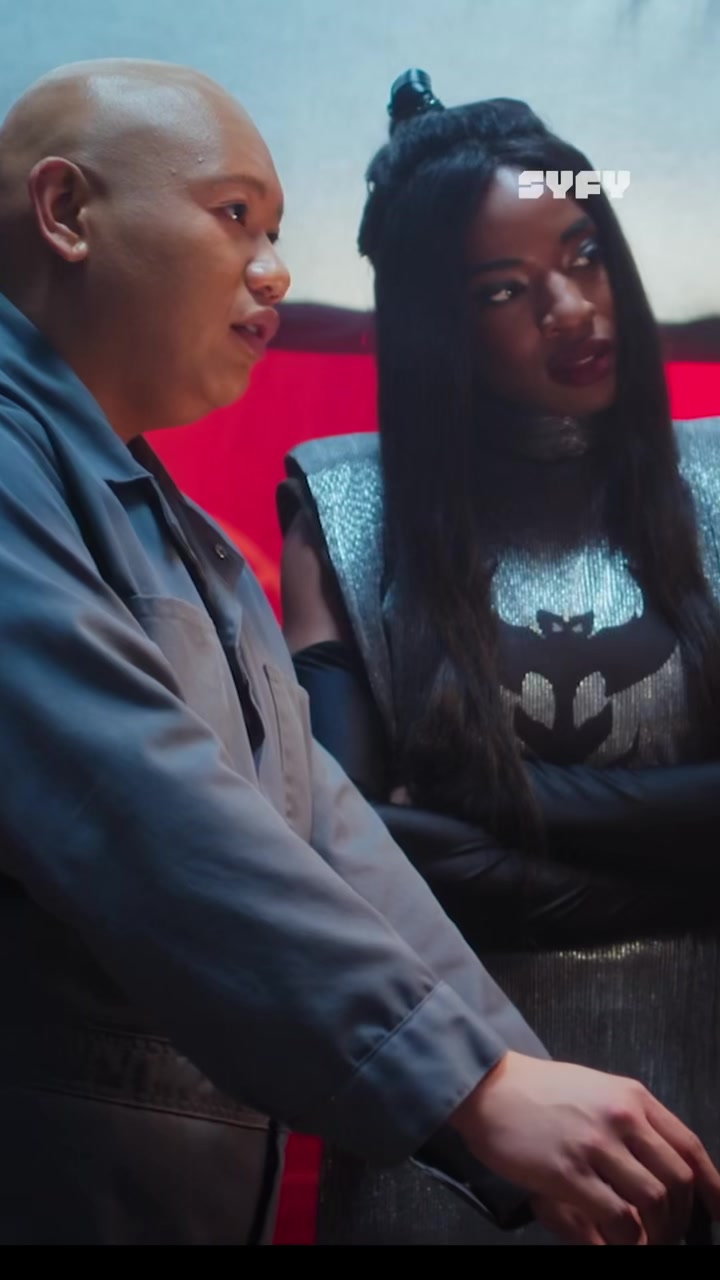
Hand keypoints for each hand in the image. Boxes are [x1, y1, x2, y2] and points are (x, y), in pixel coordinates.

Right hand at [450, 1052, 719, 1245]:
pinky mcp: (569, 1172)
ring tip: (641, 1244)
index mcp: (632, 1097)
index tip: (715, 1212)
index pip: (689, 1147)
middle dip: (678, 1221)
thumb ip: (631, 1122)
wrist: (490, 1088)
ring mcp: (596, 1144)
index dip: (710, 1187)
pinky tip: (616, 1243)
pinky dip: (625, 1242)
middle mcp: (622, 1117)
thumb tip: (661, 1170)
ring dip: (654, 1236)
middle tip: (666, 1238)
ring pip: (652, 1204)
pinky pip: (617, 1219)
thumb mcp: (597, 1090)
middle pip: (676, 1181)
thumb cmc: (541, 1092)